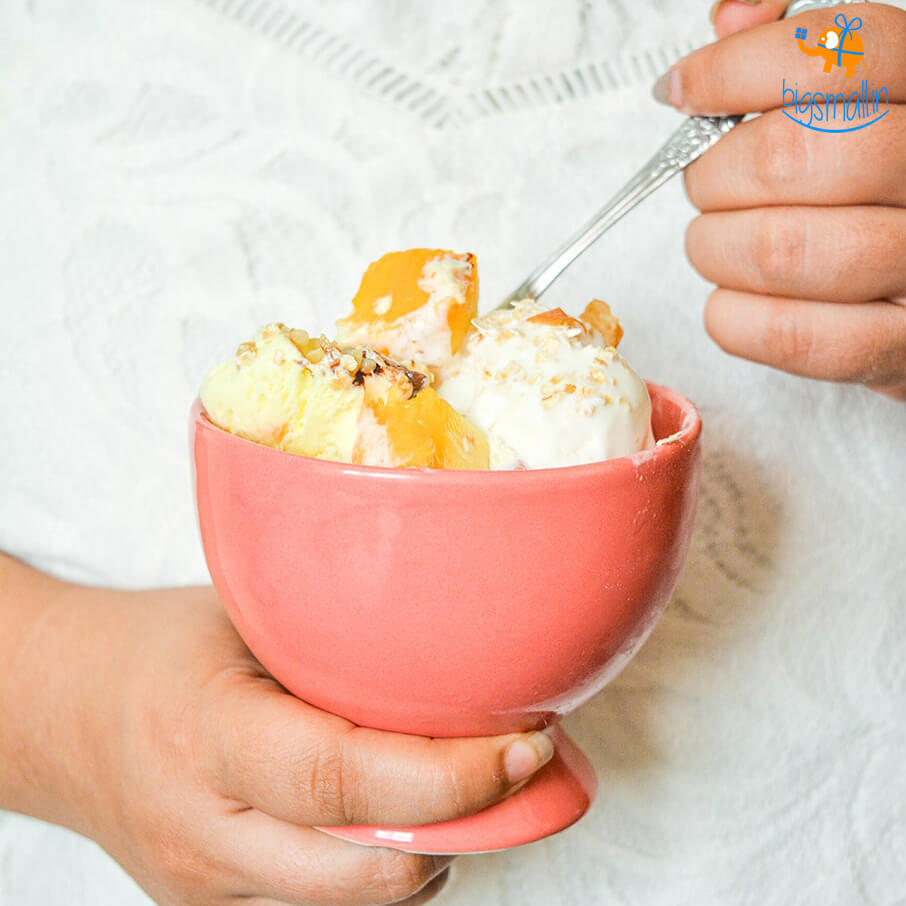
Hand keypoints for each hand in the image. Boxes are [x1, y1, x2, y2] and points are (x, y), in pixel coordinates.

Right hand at [0, 562, 553, 905]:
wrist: (65, 713)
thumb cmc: (163, 646)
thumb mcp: (243, 612)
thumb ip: (334, 639)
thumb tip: (452, 642)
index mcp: (206, 731)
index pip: (340, 778)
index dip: (450, 775)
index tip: (526, 744)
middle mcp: (203, 830)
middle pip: (365, 870)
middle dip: (469, 826)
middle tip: (517, 760)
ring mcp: (205, 888)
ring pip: (357, 901)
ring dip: (431, 848)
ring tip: (459, 779)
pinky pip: (327, 905)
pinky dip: (381, 862)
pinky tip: (392, 806)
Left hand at [657, 1, 905, 399]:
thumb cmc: (886, 182)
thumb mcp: (873, 92)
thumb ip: (808, 45)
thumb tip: (728, 21)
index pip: (837, 52)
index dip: (734, 69)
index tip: (684, 89)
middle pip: (791, 156)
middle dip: (713, 171)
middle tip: (706, 179)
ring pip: (780, 250)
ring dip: (715, 246)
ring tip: (718, 240)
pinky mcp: (902, 349)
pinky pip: (794, 337)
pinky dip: (733, 317)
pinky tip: (733, 298)